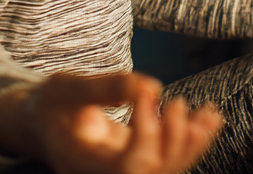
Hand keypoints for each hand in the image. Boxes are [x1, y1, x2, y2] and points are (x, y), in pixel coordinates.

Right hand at [0, 71, 222, 173]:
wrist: (42, 120)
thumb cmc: (52, 101)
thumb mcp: (68, 86)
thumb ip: (107, 88)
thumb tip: (153, 87)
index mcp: (81, 162)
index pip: (125, 165)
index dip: (146, 135)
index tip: (152, 95)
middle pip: (149, 173)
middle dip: (174, 142)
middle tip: (180, 104)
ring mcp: (119, 172)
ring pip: (164, 171)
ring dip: (192, 144)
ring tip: (210, 116)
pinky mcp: (135, 163)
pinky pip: (167, 160)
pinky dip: (192, 141)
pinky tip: (209, 119)